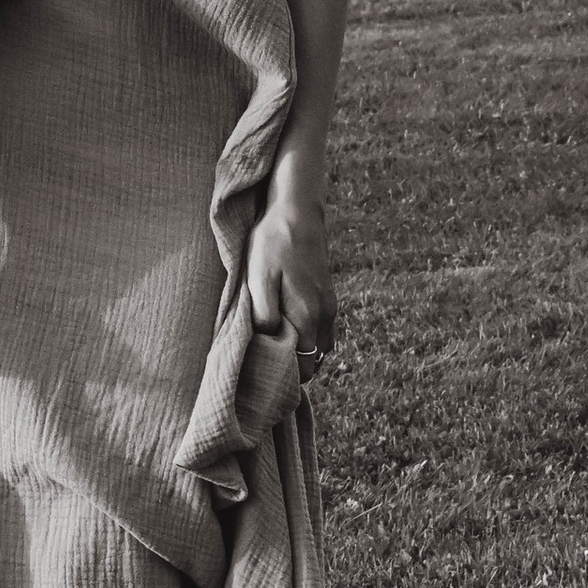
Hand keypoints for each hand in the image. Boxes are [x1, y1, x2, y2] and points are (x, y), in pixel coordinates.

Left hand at [245, 159, 335, 369]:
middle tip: (264, 357)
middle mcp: (325, 317)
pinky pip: (323, 331)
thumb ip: (265, 316)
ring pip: (319, 347)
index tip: (264, 371)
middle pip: (313, 362)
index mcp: (308, 317)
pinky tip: (288, 324)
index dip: (286, 376)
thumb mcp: (258, 279)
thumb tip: (270, 345)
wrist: (296, 210)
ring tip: (274, 342)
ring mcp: (330, 306)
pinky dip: (309, 336)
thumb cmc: (272, 244)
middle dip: (293, 367)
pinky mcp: (328, 295)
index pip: (304, 369)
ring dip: (301, 351)